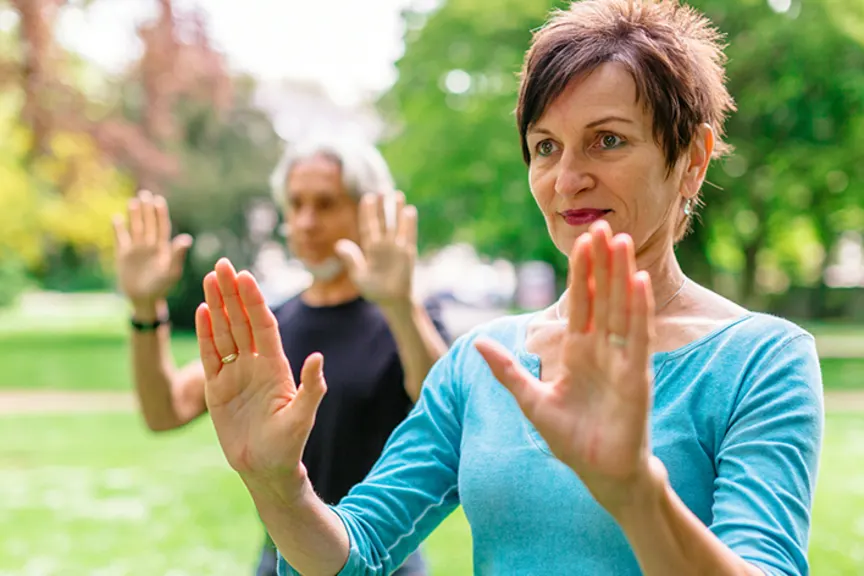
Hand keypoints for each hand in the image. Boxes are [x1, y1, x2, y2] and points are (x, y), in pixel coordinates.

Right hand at [112, 190, 191, 307]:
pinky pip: (121, 239)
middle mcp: (150, 246)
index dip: (160, 214)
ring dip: (134, 215)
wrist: (144, 300)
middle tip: (145, 193)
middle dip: (147, 210)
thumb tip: (187, 238)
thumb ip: (177, 255)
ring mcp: (136, 250)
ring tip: (133, 201)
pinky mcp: (123, 256)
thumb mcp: (171, 271)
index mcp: (163, 248)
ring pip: (135, 228)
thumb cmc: (162, 287)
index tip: (159, 200)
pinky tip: (116, 218)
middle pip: (148, 223)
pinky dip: (118, 229)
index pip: (162, 227)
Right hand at [196, 258, 326, 487]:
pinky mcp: (216, 388)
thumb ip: (311, 387)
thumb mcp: (302, 416)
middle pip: (241, 321)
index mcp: (276, 366)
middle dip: (232, 293)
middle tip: (222, 264)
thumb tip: (317, 358)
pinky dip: (205, 334)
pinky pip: (209, 356)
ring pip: (224, 332)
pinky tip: (201, 311)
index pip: (263, 325)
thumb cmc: (289, 445)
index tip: (245, 276)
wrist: (266, 468)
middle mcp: (254, 364)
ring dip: (217, 306)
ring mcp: (234, 374)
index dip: (254, 301)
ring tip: (210, 278)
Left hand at [334, 192, 416, 307]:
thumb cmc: (374, 289)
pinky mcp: (407, 254)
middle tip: (382, 191)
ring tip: (397, 195)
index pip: (368, 226)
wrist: (392, 301)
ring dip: (396, 211)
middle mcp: (383, 245)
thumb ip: (351, 259)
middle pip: (382, 222)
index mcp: (370, 248)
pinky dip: (408, 224)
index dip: (367, 212)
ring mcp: (396, 248)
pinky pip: (408, 236)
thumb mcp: (359, 275)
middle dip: (382, 207)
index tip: (367, 198)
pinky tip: (409, 211)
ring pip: (396, 225)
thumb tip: (339, 244)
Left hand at [475, 220, 656, 515]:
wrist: (600, 472)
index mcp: (578, 352)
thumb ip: (507, 370)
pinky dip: (638, 310)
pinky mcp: (636, 376)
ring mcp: (621, 360)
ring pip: (621, 308)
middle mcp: (602, 349)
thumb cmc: (571, 438)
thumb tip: (477, 343)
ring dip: (621, 274)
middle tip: (603, 224)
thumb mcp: (530, 400)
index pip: (580, 302)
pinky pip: (637, 337)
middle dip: (602, 261)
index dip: (581, 272)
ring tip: (621, 241)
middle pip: (602, 296)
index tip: (582, 239)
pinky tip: (638, 282)